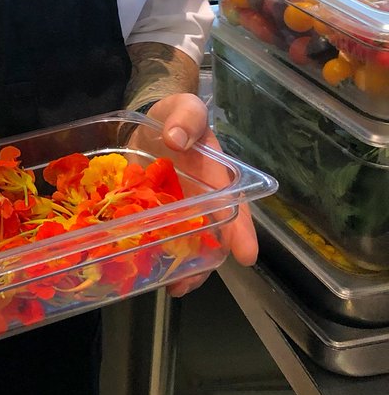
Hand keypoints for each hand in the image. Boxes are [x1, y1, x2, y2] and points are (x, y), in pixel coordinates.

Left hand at [134, 93, 257, 297]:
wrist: (147, 124)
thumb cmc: (174, 118)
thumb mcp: (183, 108)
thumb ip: (186, 117)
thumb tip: (178, 137)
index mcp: (217, 176)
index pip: (235, 206)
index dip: (241, 231)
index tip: (247, 254)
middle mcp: (203, 200)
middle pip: (214, 236)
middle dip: (208, 260)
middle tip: (193, 280)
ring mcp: (179, 212)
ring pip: (189, 245)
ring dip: (184, 267)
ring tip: (173, 285)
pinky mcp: (155, 216)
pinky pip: (160, 239)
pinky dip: (157, 256)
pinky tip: (150, 275)